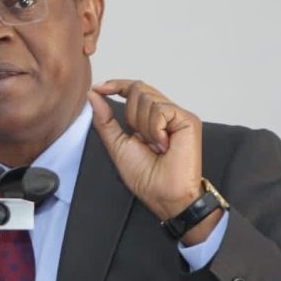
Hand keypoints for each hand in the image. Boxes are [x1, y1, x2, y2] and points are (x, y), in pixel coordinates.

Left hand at [88, 80, 218, 243]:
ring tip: (156, 147)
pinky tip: (164, 145)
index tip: (99, 88)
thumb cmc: (146, 178)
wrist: (164, 194)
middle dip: (131, 116)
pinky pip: (161, 109)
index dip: (116, 85)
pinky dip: (155, 129)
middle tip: (144, 142)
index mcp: (148, 119)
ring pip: (147, 98)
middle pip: (138, 89)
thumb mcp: (116, 145)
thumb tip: (93, 95)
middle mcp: (163, 114)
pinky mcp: (188, 119)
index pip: (133, 90)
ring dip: (144, 127)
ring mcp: (176, 116)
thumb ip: (104, 120)